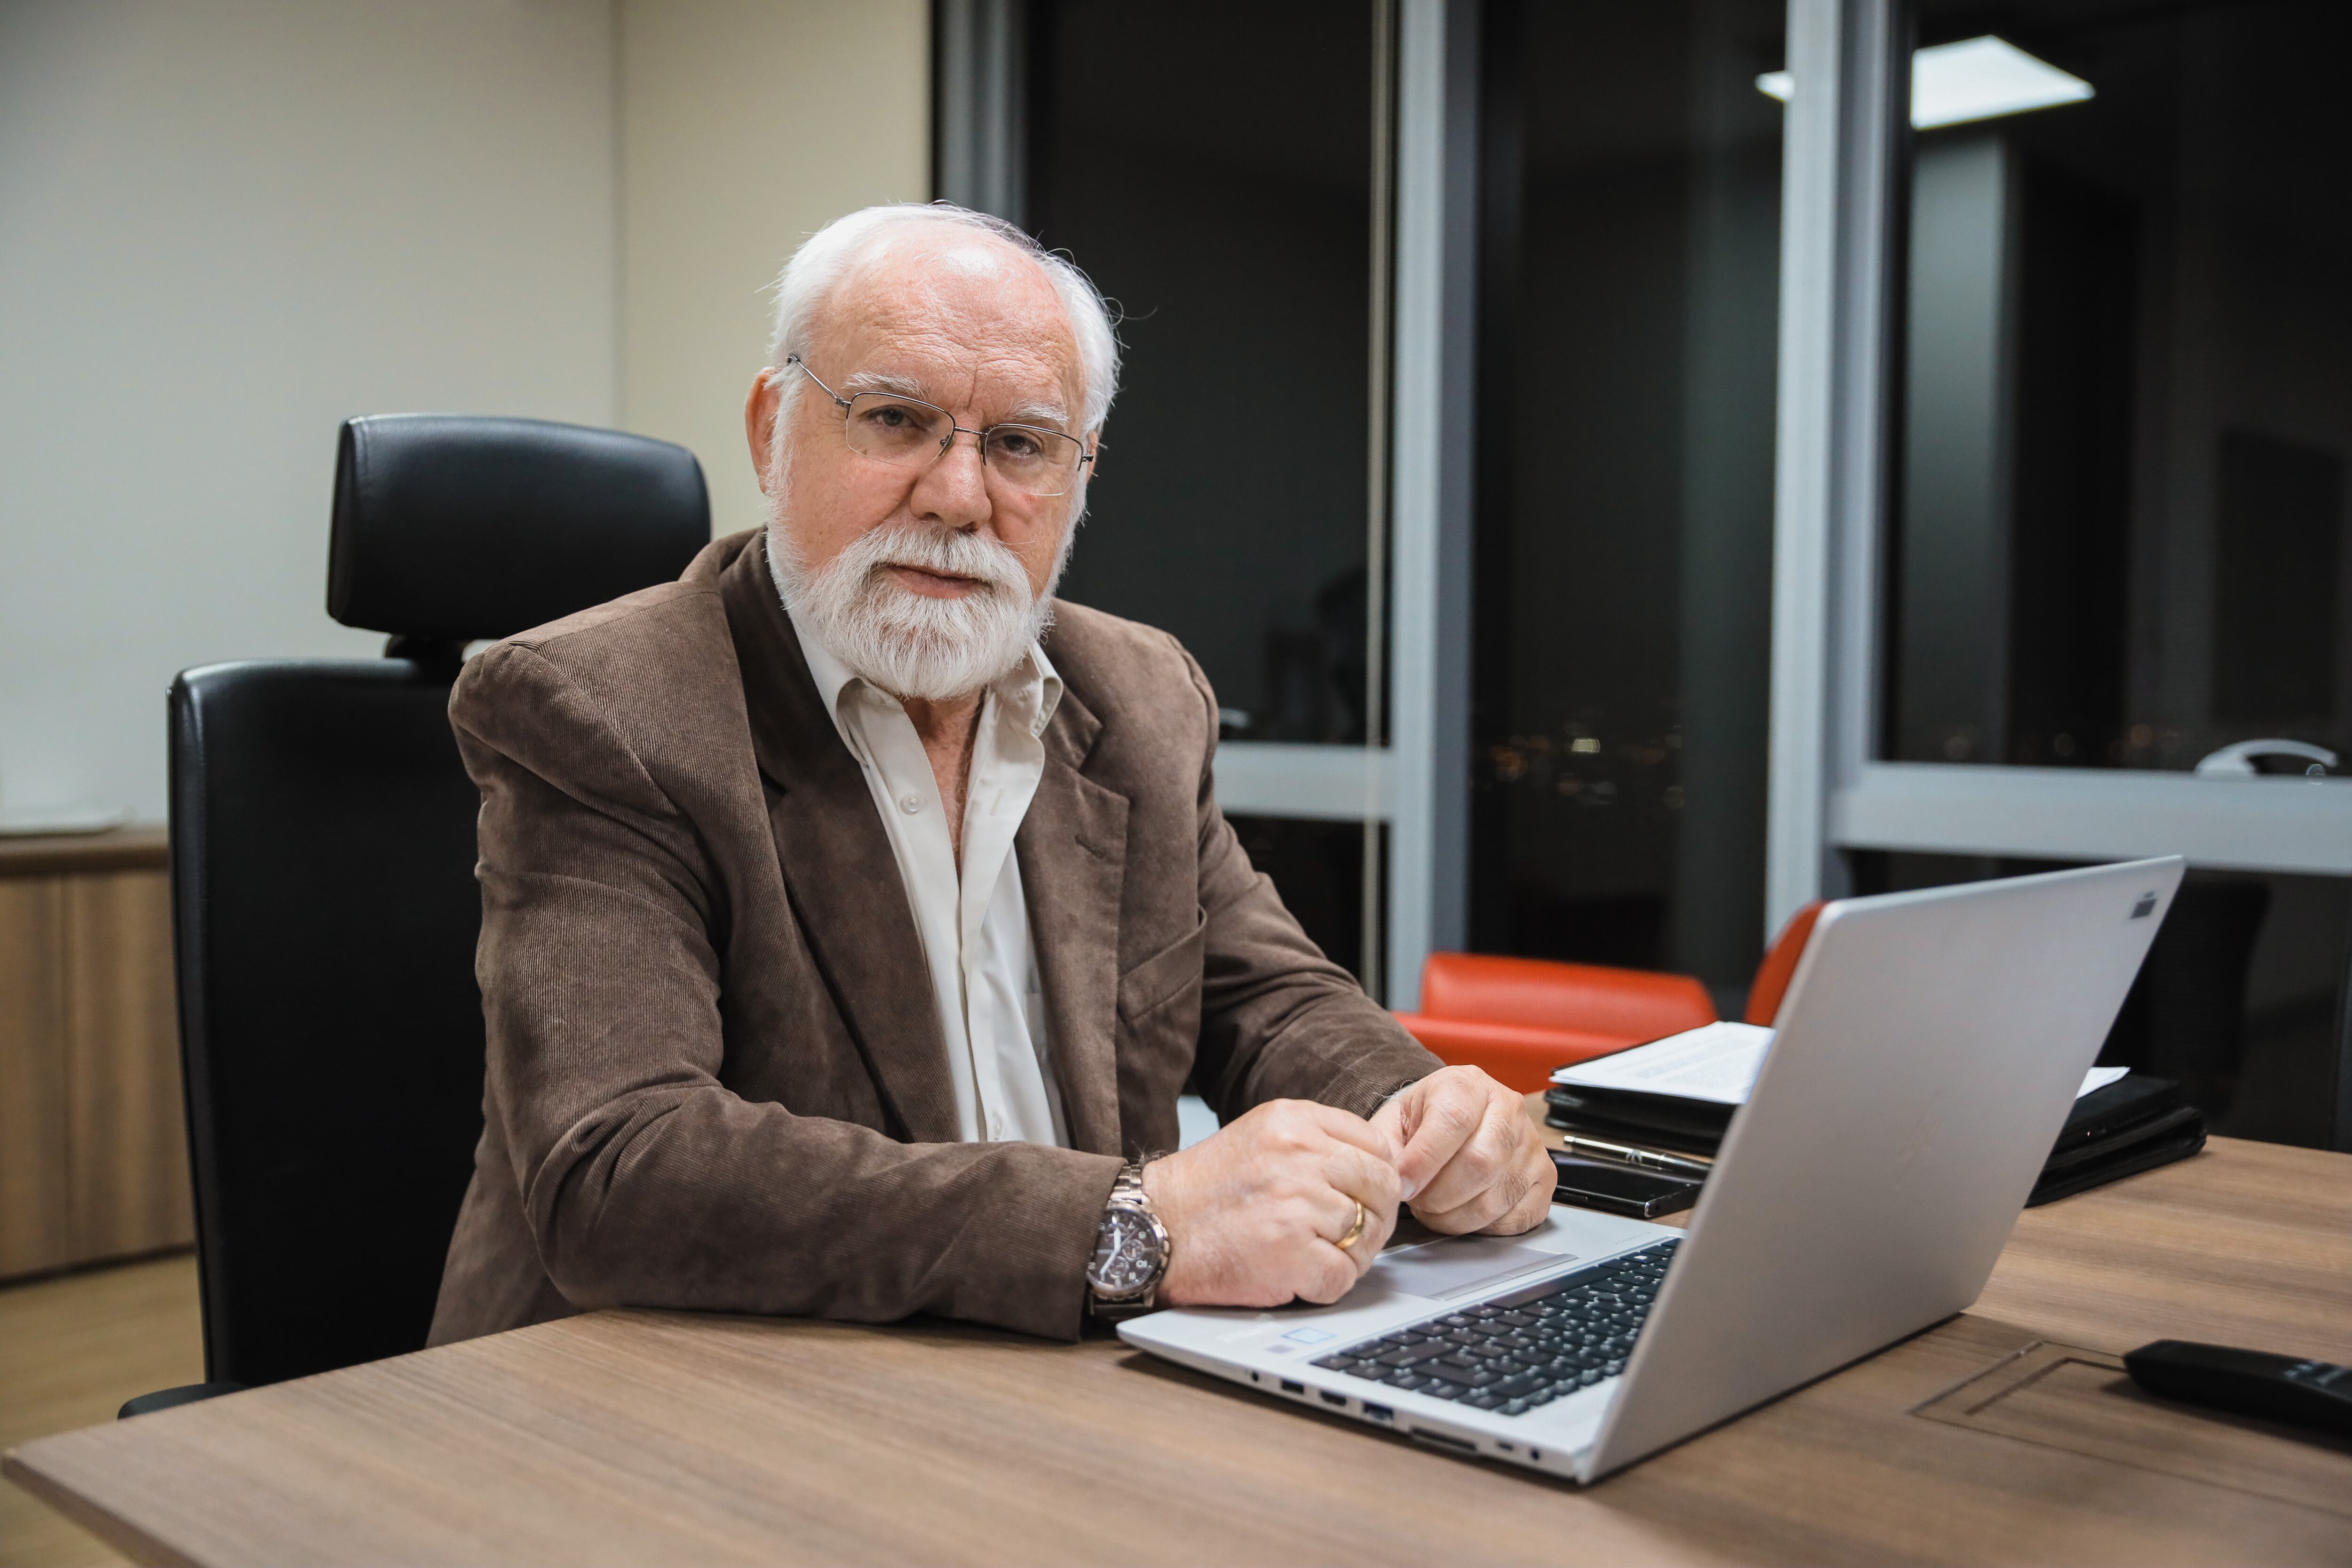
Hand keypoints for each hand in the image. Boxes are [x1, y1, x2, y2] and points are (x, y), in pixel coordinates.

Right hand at [1141, 1099, 1400, 1307]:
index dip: (1376, 1177)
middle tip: (1350, 1234)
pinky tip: (1301, 1275)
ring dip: (1350, 1255)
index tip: (1362, 1196)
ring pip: (1368, 1235)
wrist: (1153, 1228)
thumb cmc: (1206, 1190)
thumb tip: (1379, 1166)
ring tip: (1314, 1254)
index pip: (1376, 1146)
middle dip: (1375, 1217)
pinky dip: (1327, 1284)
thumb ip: (1316, 1140)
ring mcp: (1295, 1205)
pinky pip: (1343, 1276)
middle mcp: (1298, 1156)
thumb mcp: (1260, 1135)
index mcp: (1293, 1121)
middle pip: (1381, 1188)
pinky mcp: (1289, 1254)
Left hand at [1370, 1066, 1552, 1235]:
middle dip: (1439, 1195)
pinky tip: (1464, 1211)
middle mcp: (1508, 1108)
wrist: (1453, 1117)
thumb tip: (1394, 1180)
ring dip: (1455, 1216)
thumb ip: (1387, 1147)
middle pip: (1480, 1163)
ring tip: (1434, 1206)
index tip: (1403, 1185)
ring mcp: (1531, 1144)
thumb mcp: (1394, 1121)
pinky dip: (1483, 1227)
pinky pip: (1517, 1218)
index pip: (1453, 1121)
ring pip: (1496, 1198)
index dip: (1424, 1161)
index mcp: (1467, 1084)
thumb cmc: (1424, 1120)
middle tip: (1417, 1200)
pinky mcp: (1545, 1178)